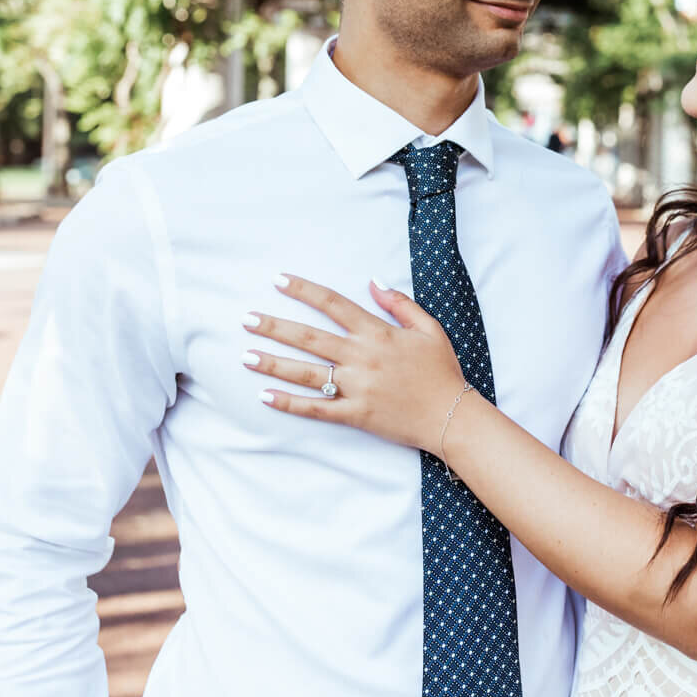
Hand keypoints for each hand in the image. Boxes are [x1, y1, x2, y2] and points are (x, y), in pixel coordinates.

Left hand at [244, 276, 469, 454]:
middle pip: (309, 337)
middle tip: (246, 318)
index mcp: (377, 333)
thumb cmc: (442, 371)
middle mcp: (361, 358)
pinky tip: (265, 396)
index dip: (304, 291)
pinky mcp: (354, 414)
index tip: (279, 280)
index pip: (333, 304)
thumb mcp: (429, 328)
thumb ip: (400, 304)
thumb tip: (372, 281)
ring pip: (305, 373)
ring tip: (245, 355)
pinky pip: (315, 409)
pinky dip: (289, 403)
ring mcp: (356, 388)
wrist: (451, 416)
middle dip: (274, 326)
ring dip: (272, 363)